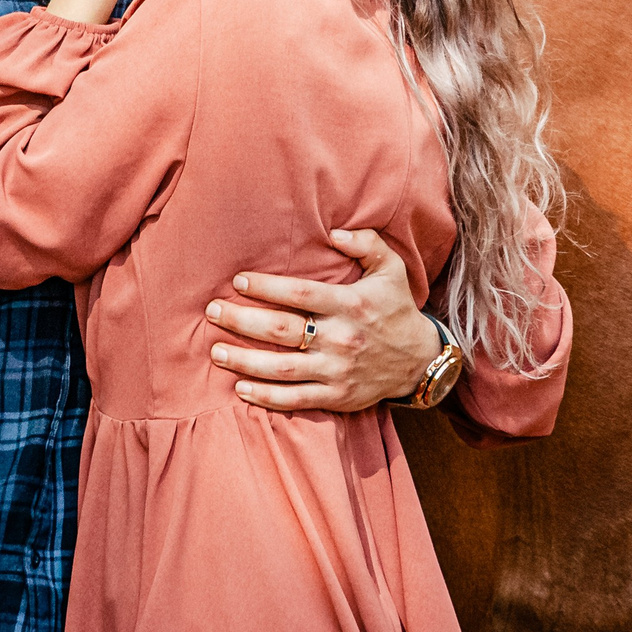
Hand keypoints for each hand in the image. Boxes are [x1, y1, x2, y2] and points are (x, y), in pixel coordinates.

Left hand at [206, 228, 443, 412]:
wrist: (420, 361)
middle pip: (282, 330)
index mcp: (351, 304)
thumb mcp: (391, 269)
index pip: (300, 293)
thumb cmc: (396, 308)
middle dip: (241, 321)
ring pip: (282, 368)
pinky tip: (240, 388)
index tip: (238, 281)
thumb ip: (366, 243)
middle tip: (211, 312)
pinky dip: (266, 397)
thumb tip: (334, 232)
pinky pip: (295, 400)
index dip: (266, 287)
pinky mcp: (337, 396)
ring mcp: (338, 370)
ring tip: (215, 351)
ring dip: (244, 360)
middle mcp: (341, 338)